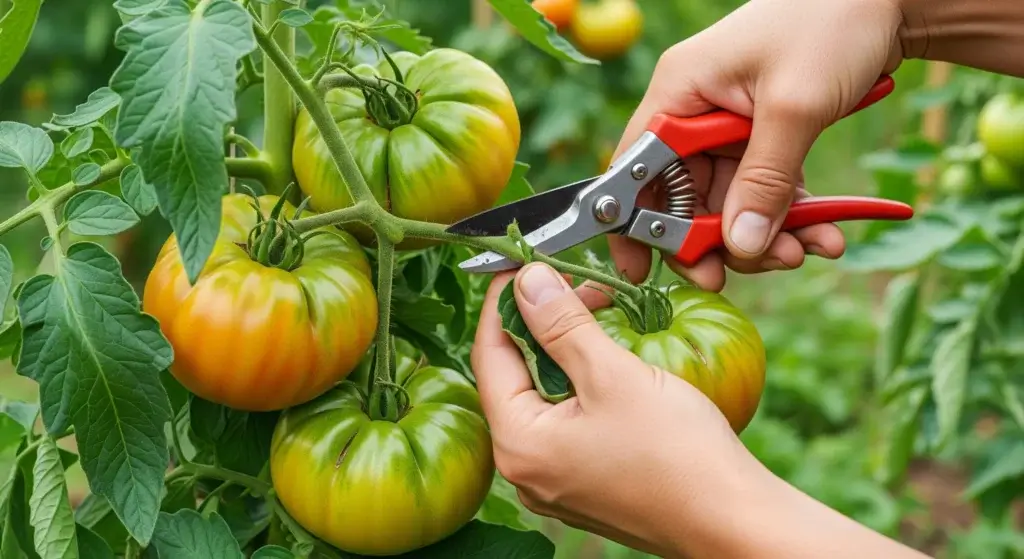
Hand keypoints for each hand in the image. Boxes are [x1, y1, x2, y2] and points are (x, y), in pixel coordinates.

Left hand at [472, 263, 931, 557]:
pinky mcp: (584, 482)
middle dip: (541, 323)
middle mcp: (525, 468)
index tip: (523, 262)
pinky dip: (581, 382)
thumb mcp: (612, 374)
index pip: (489, 355)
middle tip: (578, 283)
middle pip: (514, 376)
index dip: (504, 302)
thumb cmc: (677, 452)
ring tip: (600, 311)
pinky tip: (608, 356)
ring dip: (564, 349)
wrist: (733, 521)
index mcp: (518, 444)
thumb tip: (527, 280)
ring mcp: (554, 480)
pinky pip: (566, 420)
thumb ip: (562, 325)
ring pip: (542, 396)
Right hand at [610, 0, 904, 291]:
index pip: (636, 169)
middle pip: (685, 198)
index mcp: (680, 93)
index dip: (634, 223)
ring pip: (729, 204)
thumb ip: (764, 181)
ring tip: (807, 250)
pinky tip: (825, 235)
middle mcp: (695, 113)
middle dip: (720, 239)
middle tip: (751, 268)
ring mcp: (729, 129)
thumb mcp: (794, 108)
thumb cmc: (831, 25)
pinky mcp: (763, 138)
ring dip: (766, 235)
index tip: (640, 271)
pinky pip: (765, 192)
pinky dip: (791, 218)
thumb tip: (740, 247)